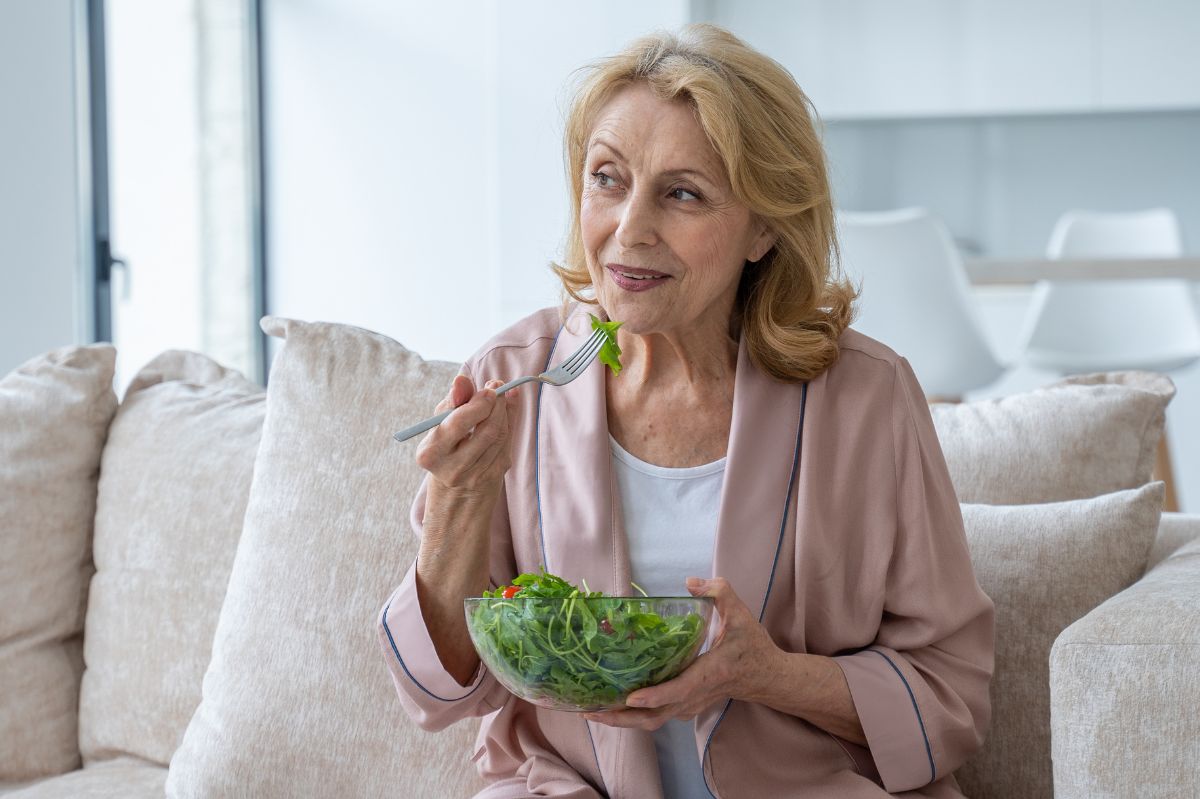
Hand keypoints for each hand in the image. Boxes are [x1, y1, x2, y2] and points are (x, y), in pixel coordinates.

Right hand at [415, 374, 518, 495]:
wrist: (456, 488)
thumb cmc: (447, 444)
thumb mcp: (443, 422)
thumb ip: (453, 400)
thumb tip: (461, 380)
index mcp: (431, 453)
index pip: (458, 423)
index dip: (479, 403)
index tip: (490, 388)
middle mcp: (451, 469)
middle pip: (486, 431)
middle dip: (497, 405)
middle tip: (499, 389)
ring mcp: (474, 476)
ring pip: (499, 436)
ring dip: (504, 412)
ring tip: (499, 399)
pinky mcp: (492, 478)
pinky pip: (506, 445)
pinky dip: (507, 425)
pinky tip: (503, 415)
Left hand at [582, 577, 782, 730]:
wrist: (769, 678)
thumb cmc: (753, 647)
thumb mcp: (741, 614)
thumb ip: (719, 591)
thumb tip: (690, 582)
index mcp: (708, 674)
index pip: (679, 690)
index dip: (654, 696)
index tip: (630, 698)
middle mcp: (696, 696)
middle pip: (655, 716)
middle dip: (622, 717)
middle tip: (590, 711)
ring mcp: (691, 705)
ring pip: (653, 722)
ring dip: (623, 721)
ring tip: (591, 712)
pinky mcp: (687, 707)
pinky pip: (657, 717)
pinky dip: (633, 717)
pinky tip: (612, 706)